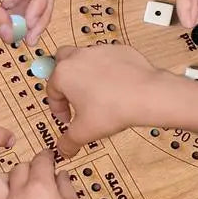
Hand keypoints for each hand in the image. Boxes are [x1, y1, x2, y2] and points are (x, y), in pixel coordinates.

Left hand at [0, 152, 94, 198]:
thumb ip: (66, 187)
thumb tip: (60, 175)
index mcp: (40, 187)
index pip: (40, 159)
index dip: (46, 156)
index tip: (48, 157)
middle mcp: (18, 196)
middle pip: (18, 168)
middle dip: (30, 168)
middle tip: (37, 176)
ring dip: (5, 181)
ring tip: (15, 187)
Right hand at [47, 45, 161, 156]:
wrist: (146, 94)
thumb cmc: (112, 110)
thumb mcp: (84, 132)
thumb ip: (68, 142)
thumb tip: (63, 149)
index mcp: (64, 73)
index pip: (51, 90)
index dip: (58, 109)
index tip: (68, 120)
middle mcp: (78, 56)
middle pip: (61, 61)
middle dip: (63, 78)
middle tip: (73, 96)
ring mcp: (99, 49)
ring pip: (85, 58)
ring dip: (85, 73)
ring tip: (97, 94)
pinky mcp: (118, 48)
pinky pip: (107, 58)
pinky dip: (107, 70)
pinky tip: (115, 87)